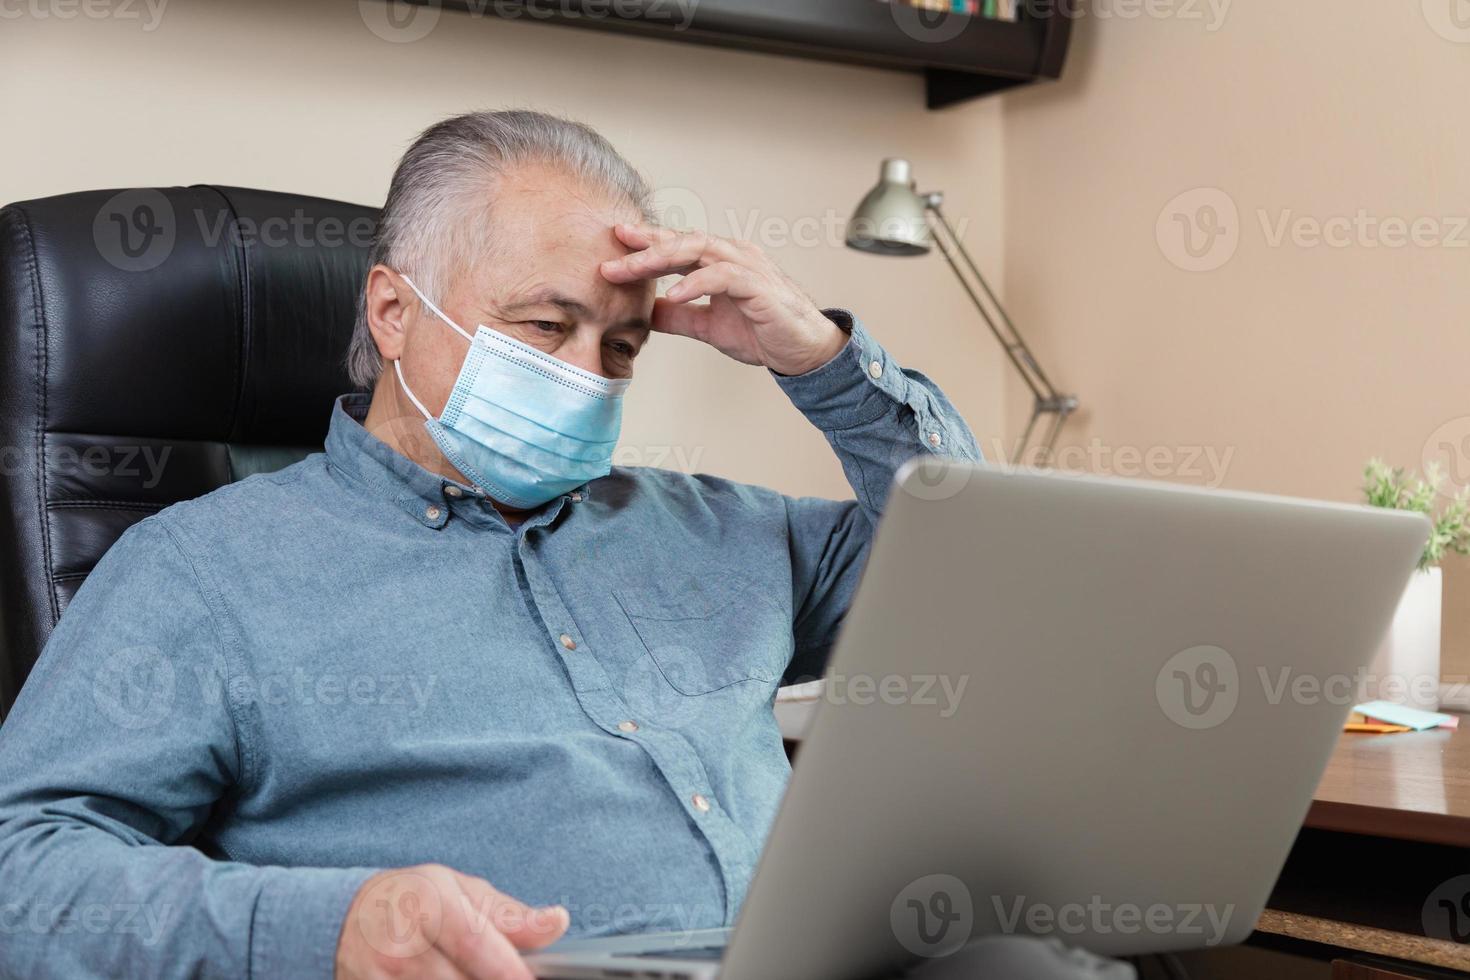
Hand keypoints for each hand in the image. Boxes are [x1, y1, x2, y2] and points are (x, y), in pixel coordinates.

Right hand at [337, 864, 567, 978]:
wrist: (342, 918)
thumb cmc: (412, 899)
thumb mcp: (459, 889)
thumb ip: (509, 913)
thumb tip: (556, 922)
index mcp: (430, 903)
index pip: (476, 942)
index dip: (510, 969)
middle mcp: (402, 944)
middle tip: (512, 974)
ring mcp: (382, 979)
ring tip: (470, 971)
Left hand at [600, 224, 847, 376]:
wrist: (802, 351)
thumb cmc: (762, 332)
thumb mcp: (707, 326)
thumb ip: (678, 316)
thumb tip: (645, 313)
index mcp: (720, 261)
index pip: (677, 246)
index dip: (646, 243)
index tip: (614, 244)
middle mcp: (732, 256)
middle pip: (683, 241)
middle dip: (646, 246)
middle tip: (613, 252)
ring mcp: (747, 267)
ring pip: (699, 250)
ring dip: (663, 258)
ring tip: (633, 269)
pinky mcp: (759, 286)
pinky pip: (723, 276)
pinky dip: (696, 281)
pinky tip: (675, 292)